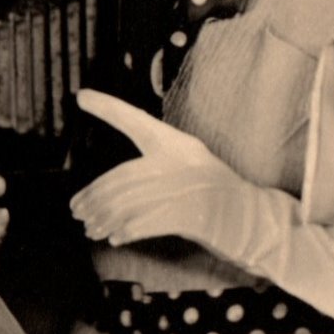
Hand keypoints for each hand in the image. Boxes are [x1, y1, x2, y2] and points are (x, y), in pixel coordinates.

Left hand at [68, 91, 246, 246]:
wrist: (256, 222)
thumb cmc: (219, 199)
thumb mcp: (189, 173)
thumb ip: (153, 175)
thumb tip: (109, 194)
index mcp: (180, 144)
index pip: (138, 121)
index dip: (110, 107)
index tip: (82, 96)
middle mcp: (184, 160)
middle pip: (124, 176)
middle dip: (95, 196)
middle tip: (77, 210)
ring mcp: (190, 188)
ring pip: (132, 201)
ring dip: (106, 218)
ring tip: (91, 229)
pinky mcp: (195, 215)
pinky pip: (149, 222)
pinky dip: (128, 231)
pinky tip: (115, 237)